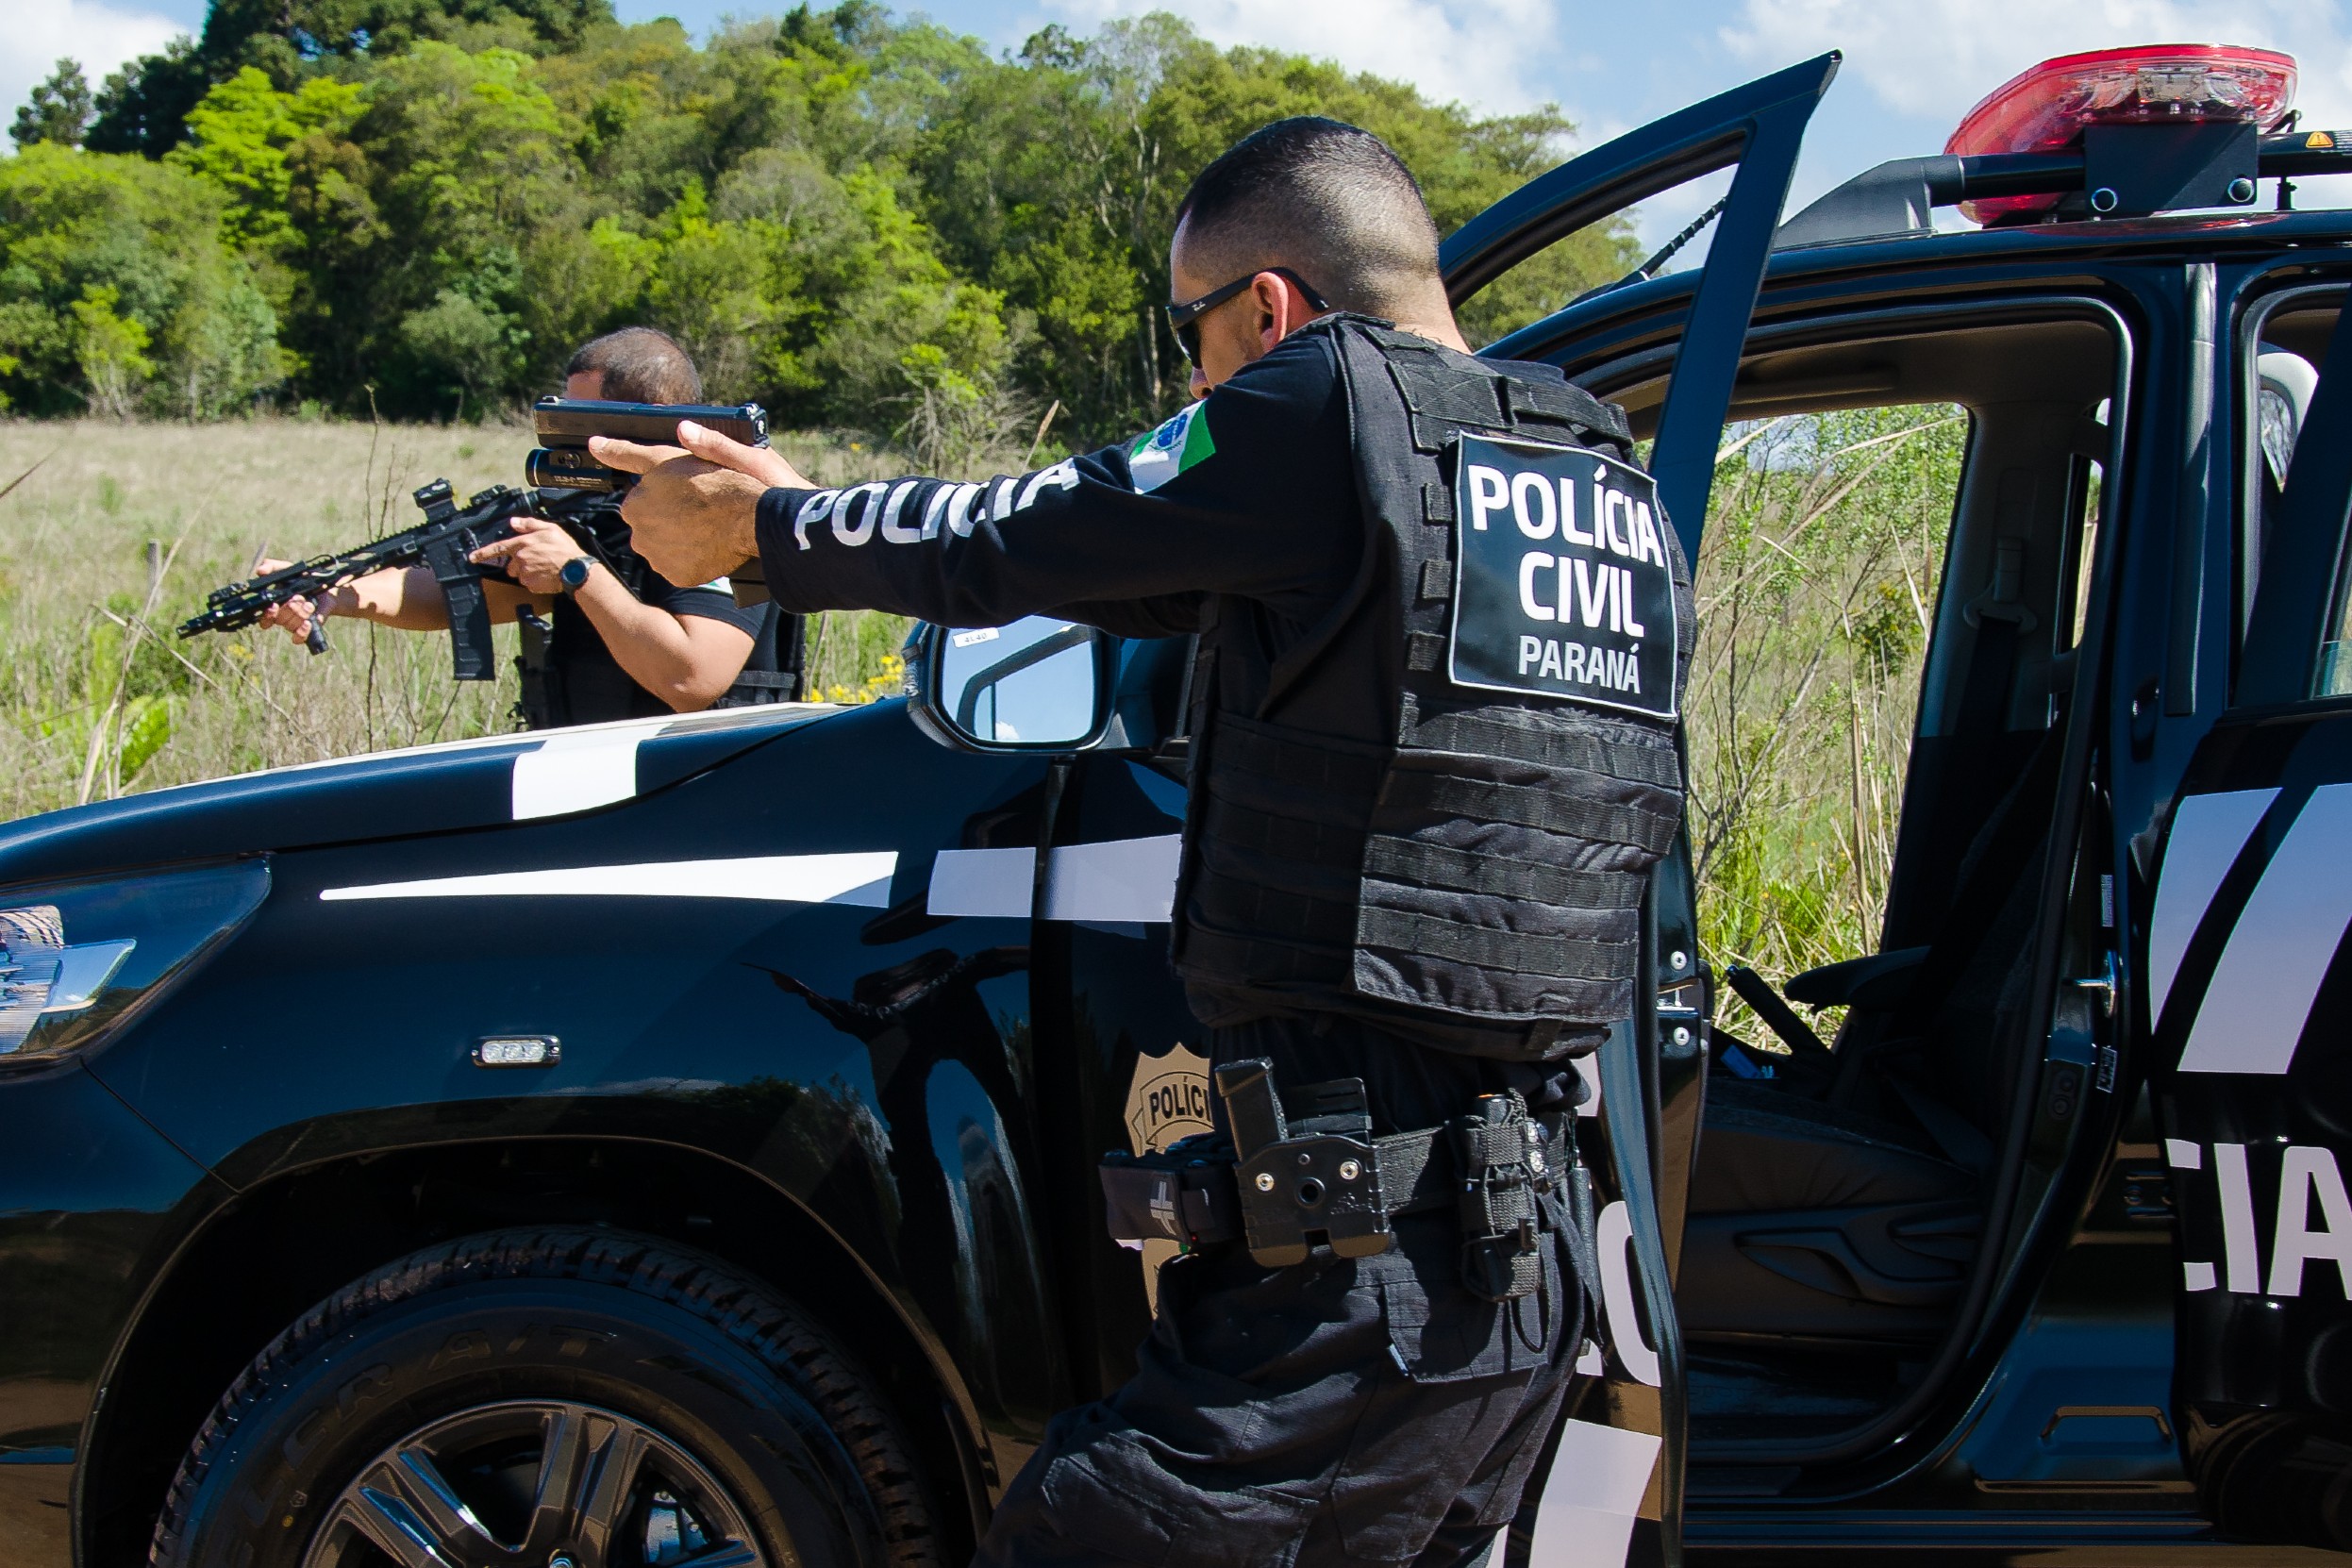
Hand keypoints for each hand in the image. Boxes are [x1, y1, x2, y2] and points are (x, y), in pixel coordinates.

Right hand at [253, 559, 338, 644]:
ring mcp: (292, 624)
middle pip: (278, 620)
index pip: (262, 616)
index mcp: (272, 603)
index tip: (274, 605)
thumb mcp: (287, 569)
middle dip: (290, 608)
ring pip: (289, 626)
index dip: (267, 614)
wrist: (327, 587)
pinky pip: (298, 638)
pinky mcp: (305, 630)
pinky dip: (302, 631)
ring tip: (309, 603)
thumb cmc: (302, 578)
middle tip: (300, 598)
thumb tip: (260, 571)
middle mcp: (280, 616)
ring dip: (300, 614)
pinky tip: (308, 622)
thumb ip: (272, 566)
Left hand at [470, 515, 588, 595]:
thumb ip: (529, 524)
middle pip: (511, 565)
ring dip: (528, 572)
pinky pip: (529, 584)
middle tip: (537, 561)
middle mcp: (520, 559)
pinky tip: (547, 576)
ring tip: (544, 568)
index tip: (471, 558)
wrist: (575, 569)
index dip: (483, 553)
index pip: (497, 548)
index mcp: (522, 544)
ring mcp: (524, 573)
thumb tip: (514, 521)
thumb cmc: (564, 548)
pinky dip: (536, 581)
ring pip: (520, 575)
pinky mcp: (531, 585)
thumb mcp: (549, 529)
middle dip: (519, 564)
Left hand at [593, 421, 808, 587]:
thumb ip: (633, 452)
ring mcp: (657, 555)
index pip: (638, 496)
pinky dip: (690, 559)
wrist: (755, 518)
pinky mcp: (676, 575)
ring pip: (662, 546)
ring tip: (706, 525)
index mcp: (636, 500)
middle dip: (667, 515)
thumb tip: (597, 443)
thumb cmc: (721, 481)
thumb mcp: (675, 456)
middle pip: (650, 522)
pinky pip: (678, 567)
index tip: (667, 497)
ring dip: (677, 538)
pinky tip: (709, 545)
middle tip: (698, 506)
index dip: (659, 493)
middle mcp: (640, 529)